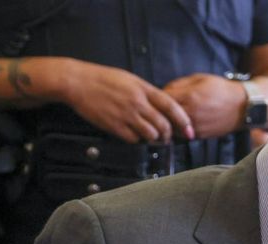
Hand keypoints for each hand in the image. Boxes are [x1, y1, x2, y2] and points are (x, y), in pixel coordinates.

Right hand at [63, 61, 193, 142]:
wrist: (78, 82)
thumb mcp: (131, 79)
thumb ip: (148, 93)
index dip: (184, 121)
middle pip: (164, 125)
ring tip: (153, 137)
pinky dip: (138, 140)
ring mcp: (126, 115)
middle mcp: (137, 103)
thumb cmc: (103, 79)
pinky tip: (136, 136)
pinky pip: (134, 139)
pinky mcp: (114, 126)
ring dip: (154, 139)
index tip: (190, 130)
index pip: (172, 107)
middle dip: (169, 134)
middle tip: (168, 137)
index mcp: (143, 89)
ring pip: (151, 134)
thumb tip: (163, 105)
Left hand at [162, 74, 247, 138]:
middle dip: (158, 112)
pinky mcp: (200, 135)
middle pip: (163, 116)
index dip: (155, 98)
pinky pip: (181, 134)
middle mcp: (191, 114)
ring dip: (166, 123)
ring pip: (170, 128)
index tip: (153, 97)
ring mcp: (195, 126)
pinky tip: (178, 123)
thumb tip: (163, 91)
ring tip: (166, 117)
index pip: (161, 99)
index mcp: (189, 97)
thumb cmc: (221, 89)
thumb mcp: (199, 79)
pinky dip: (177, 129)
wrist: (243, 106)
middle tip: (155, 109)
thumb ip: (178, 84)